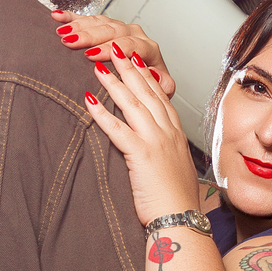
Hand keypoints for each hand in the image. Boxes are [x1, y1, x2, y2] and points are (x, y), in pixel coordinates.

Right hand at [51, 12, 176, 98]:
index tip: (92, 56)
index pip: (129, 45)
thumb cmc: (150, 87)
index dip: (109, 50)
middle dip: (90, 36)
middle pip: (111, 31)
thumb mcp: (161, 89)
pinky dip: (72, 17)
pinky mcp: (106, 27)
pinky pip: (89, 19)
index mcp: (148, 48)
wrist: (146, 83)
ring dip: (79, 27)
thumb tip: (155, 74)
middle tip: (71, 41)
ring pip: (100, 23)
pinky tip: (58, 16)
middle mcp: (134, 34)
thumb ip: (163, 84)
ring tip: (62, 33)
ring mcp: (119, 28)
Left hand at [83, 44, 200, 227]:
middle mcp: (168, 134)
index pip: (161, 98)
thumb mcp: (176, 171)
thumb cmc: (177, 203)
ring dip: (114, 83)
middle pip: (147, 93)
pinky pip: (118, 129)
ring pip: (133, 105)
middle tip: (116, 50)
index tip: (137, 61)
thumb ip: (167, 154)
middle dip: (130, 69)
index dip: (148, 78)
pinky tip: (89, 99)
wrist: (182, 220)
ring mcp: (156, 142)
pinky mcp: (142, 155)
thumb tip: (158, 152)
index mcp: (177, 136)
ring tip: (99, 67)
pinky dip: (102, 112)